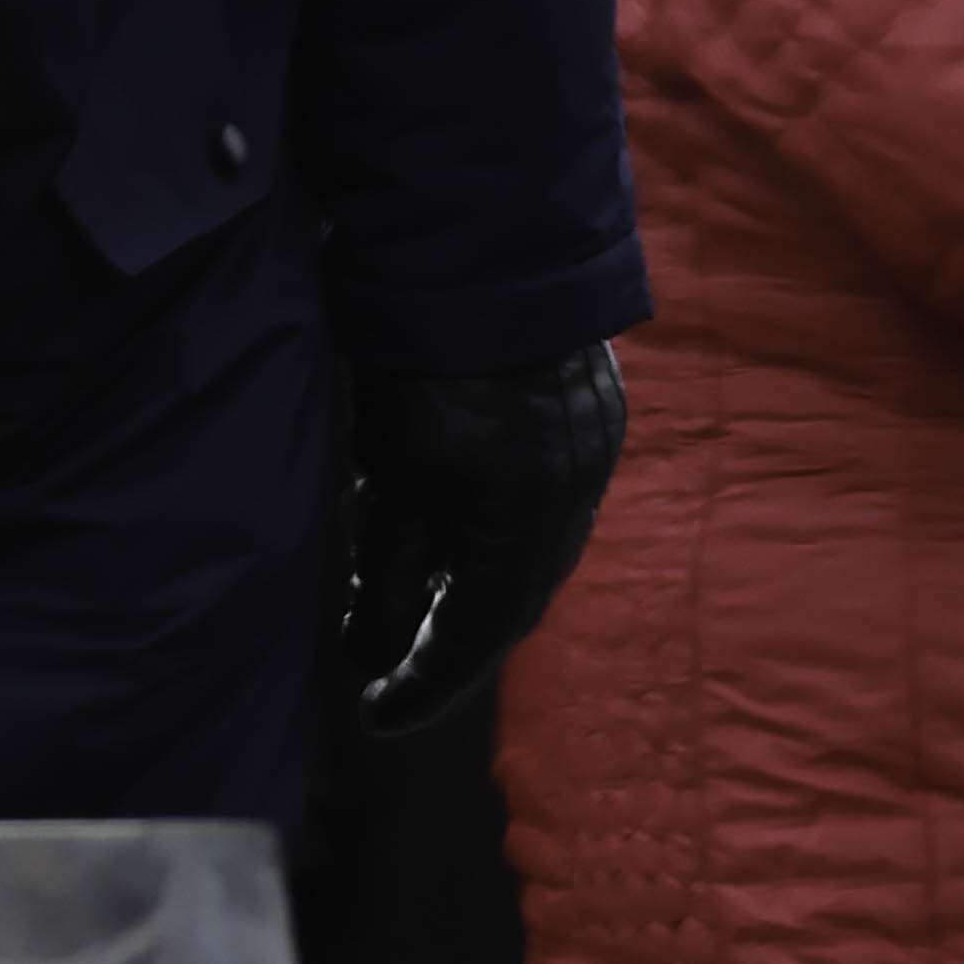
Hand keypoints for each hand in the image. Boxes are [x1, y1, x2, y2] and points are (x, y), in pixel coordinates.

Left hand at [341, 347, 627, 727]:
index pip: (480, 635)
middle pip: (514, 600)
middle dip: (451, 641)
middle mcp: (576, 497)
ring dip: (474, 586)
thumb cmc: (430, 361)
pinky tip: (455, 528)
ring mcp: (591, 453)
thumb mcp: (396, 472)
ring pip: (531, 553)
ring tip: (410, 598)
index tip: (377, 716)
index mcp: (532, 520)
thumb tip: (372, 651)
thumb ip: (394, 567)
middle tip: (393, 669)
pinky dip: (497, 535)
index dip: (426, 683)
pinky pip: (545, 507)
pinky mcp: (589, 417)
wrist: (489, 247)